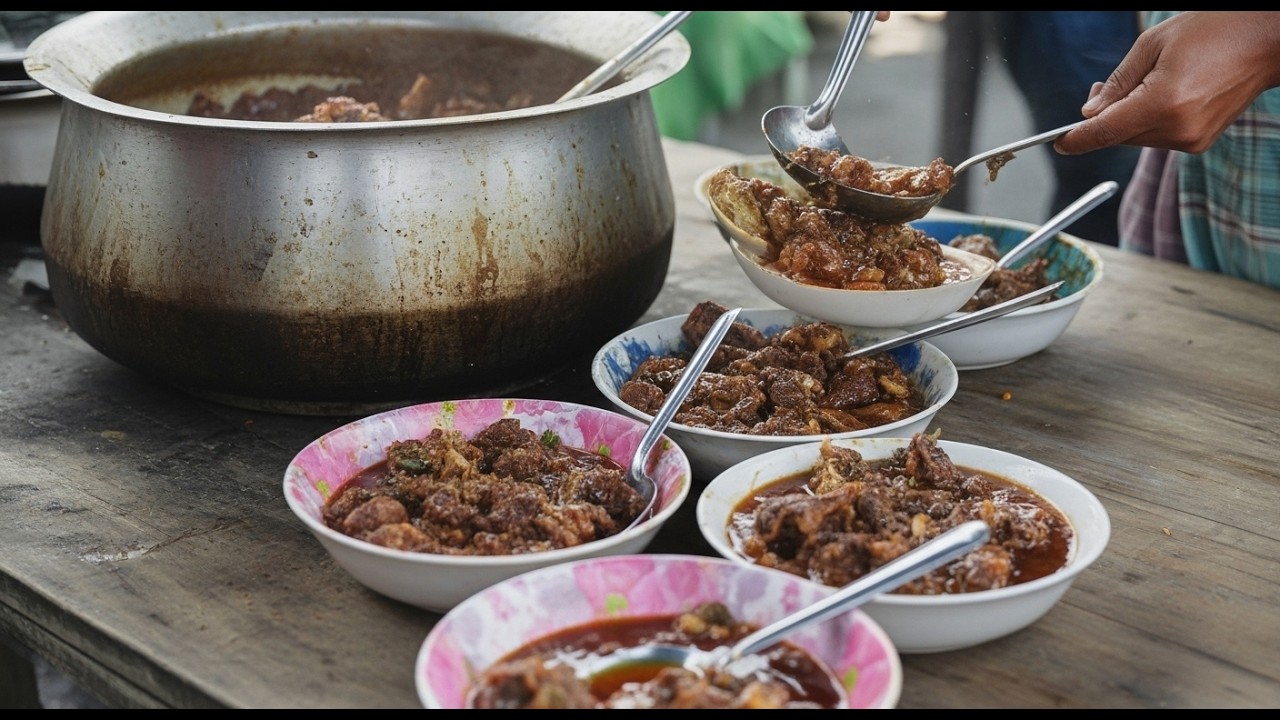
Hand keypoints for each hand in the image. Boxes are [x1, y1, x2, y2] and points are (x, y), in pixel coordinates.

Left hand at [1054, 11, 1279, 154]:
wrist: (1266, 42)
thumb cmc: (1213, 32)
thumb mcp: (1152, 45)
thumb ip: (1116, 84)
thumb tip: (1090, 114)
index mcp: (1162, 103)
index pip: (1104, 133)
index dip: (1076, 139)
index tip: (1058, 142)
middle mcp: (1177, 129)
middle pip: (1118, 136)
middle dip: (1102, 118)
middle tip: (1099, 90)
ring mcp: (1191, 139)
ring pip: (1136, 138)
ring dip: (1126, 118)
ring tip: (1139, 85)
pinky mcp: (1200, 142)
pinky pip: (1158, 137)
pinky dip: (1148, 121)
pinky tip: (1159, 96)